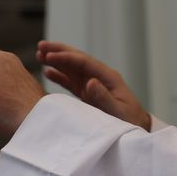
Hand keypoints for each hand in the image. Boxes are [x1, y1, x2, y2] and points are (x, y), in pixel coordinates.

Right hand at [36, 41, 151, 129]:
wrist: (136, 130)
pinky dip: (59, 76)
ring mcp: (93, 85)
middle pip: (77, 60)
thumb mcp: (119, 112)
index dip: (66, 57)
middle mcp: (99, 78)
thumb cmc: (130, 122)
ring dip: (56, 61)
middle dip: (59, 51)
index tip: (50, 56)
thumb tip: (90, 81)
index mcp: (108, 78)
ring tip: (39, 54)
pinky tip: (47, 71)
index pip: (84, 62)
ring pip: (72, 69)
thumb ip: (104, 98)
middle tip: (41, 45)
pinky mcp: (88, 94)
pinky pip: (71, 82)